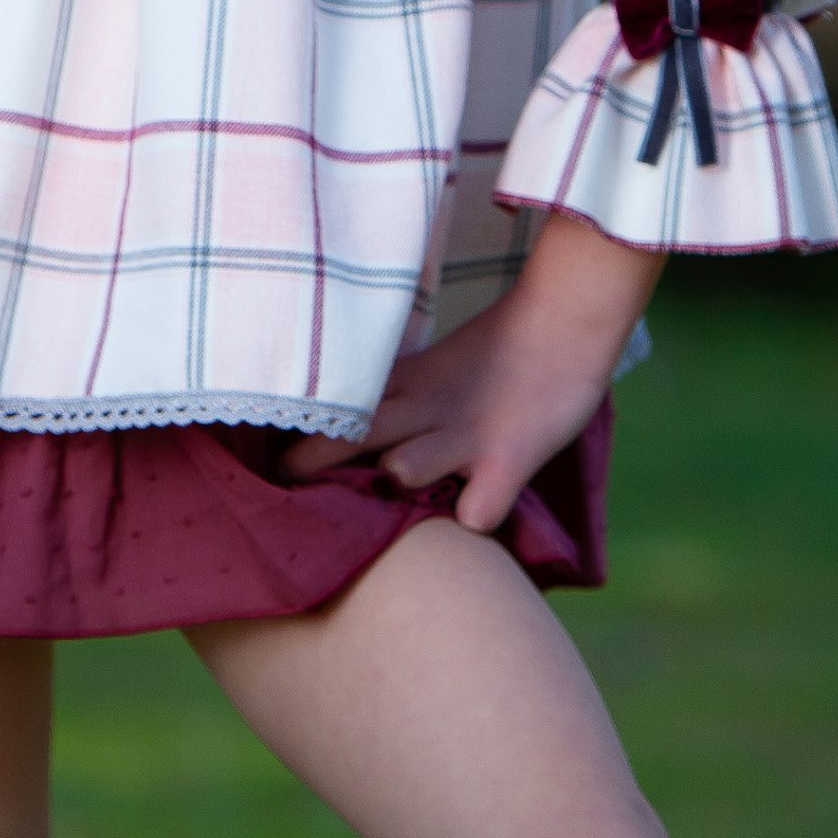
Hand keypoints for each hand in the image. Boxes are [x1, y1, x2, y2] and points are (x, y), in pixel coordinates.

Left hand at [281, 212, 662, 532]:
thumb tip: (353, 433)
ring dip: (397, 480)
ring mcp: (467, 436)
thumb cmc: (502, 353)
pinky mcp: (512, 457)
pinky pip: (482, 506)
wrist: (565, 321)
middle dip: (315, 459)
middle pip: (354, 433)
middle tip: (283, 481)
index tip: (271, 458)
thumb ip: (399, 394)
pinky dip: (476, 516)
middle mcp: (426, 410)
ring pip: (406, 467)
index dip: (307, 432)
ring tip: (395, 483)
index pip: (341, 407)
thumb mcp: (436, 369)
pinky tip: (474, 515)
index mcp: (406, 384)